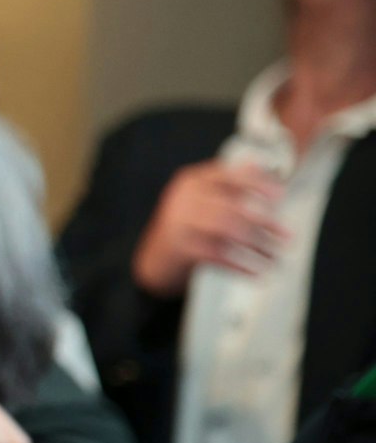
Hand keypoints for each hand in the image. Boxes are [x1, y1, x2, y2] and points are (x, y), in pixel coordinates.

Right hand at [131, 160, 287, 296]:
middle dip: (265, 222)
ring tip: (276, 258)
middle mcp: (183, 198)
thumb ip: (229, 187)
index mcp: (192, 181)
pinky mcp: (179, 247)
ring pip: (228, 230)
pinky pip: (218, 255)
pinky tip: (257, 273)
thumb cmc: (187, 228)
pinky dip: (241, 266)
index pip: (229, 176)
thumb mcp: (203, 201)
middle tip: (287, 237)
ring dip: (257, 246)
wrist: (154, 260)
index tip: (281, 196)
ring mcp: (178, 222)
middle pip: (232, 207)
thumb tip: (265, 169)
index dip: (257, 184)